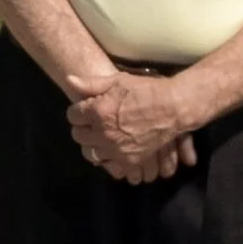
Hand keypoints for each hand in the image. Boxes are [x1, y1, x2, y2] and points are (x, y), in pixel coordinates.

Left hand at [67, 73, 197, 183]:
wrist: (173, 109)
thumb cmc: (145, 90)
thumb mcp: (117, 80)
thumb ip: (90, 84)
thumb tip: (69, 80)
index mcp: (98, 112)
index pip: (73, 116)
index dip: (78, 111)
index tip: (85, 108)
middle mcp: (104, 133)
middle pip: (78, 136)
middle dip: (82, 127)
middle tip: (91, 121)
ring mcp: (116, 149)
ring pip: (90, 152)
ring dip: (92, 143)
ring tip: (101, 135)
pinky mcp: (128, 160)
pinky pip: (108, 164)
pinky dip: (107, 157)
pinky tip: (112, 147)